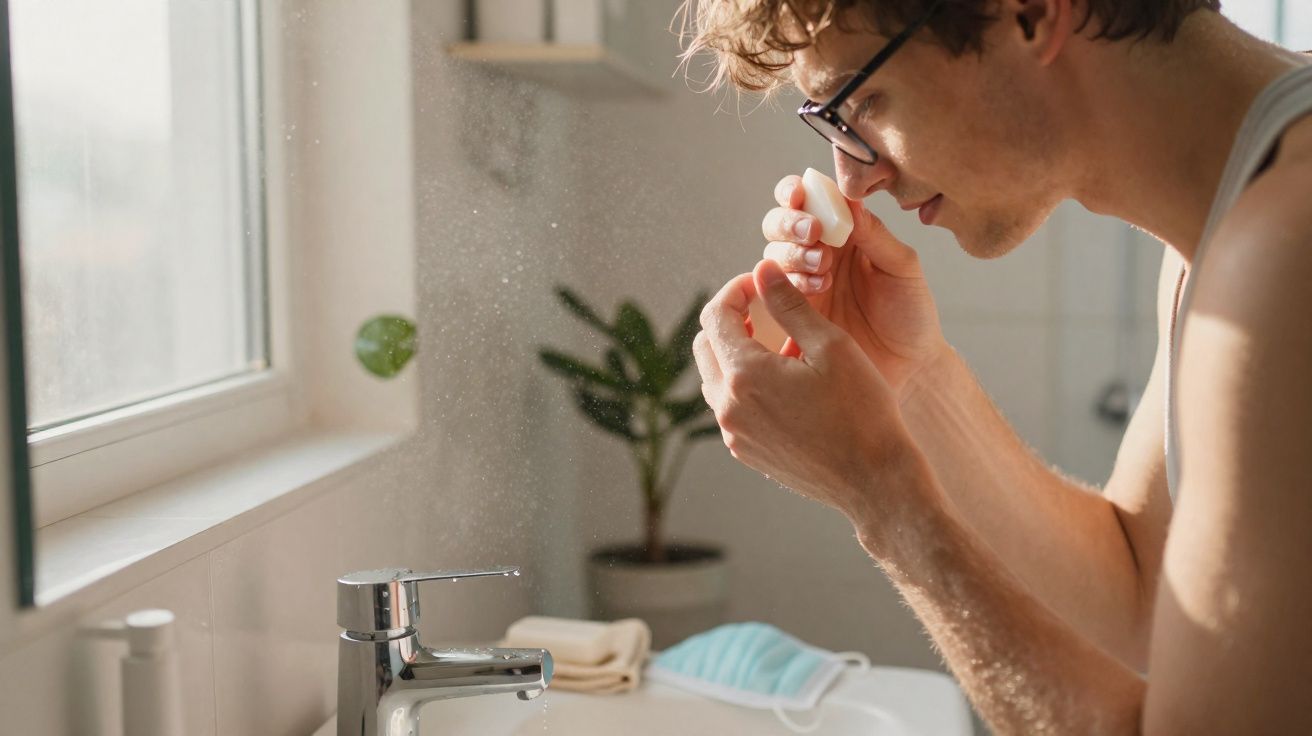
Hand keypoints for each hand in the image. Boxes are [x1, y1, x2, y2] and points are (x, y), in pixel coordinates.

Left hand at [693, 260, 922, 527]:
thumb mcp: (830, 345)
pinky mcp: (746, 452)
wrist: (875, 480)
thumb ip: (789, 304)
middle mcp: (728, 407)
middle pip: (705, 345)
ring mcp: (734, 433)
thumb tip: (762, 270)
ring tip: (779, 346)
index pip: (715, 315)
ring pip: (715, 377)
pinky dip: (745, 385)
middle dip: (729, 319)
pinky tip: (785, 382)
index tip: (761, 283)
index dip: (736, 290)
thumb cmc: (862, 409)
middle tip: (765, 308)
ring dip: (736, 353)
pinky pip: (731, 408)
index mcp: (745, 375)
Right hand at [760, 175, 948, 394]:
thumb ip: (874, 235)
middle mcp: (817, 253)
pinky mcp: (791, 315)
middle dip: (789, 224)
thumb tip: (849, 200)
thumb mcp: (901, 268)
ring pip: (772, 256)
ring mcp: (801, 284)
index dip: (796, 193)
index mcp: (844, 233)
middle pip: (779, 225)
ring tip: (822, 269)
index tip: (801, 196)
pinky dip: (788, 285)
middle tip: (812, 234)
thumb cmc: (911, 314)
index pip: (809, 201)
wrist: (908, 367)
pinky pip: (771, 293)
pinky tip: (816, 290)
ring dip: (792, 255)